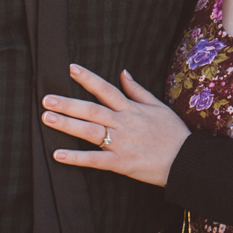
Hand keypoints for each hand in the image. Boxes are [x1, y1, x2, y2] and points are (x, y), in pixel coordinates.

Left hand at [43, 65, 190, 187]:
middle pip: (92, 110)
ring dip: (68, 124)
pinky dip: (76, 158)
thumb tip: (123, 72)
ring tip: (47, 118)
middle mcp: (124, 123)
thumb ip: (138, 90)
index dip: (88, 78)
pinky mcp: (120, 163)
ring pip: (90, 131)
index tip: (70, 68)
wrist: (185, 160)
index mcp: (131, 109)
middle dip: (68, 103)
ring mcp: (121, 143)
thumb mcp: (158, 106)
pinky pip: (95, 160)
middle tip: (46, 98)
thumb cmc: (173, 133)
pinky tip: (58, 154)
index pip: (106, 89)